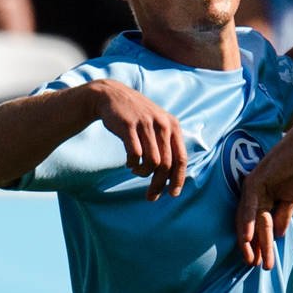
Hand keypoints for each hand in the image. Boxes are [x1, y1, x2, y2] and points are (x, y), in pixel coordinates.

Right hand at [86, 79, 188, 199]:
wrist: (111, 96)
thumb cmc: (136, 116)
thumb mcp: (157, 124)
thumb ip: (167, 144)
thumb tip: (172, 175)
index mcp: (173, 125)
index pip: (181, 158)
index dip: (178, 179)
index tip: (172, 194)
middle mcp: (162, 124)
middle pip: (167, 164)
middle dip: (159, 184)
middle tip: (151, 196)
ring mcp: (145, 124)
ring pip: (153, 162)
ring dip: (144, 173)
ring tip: (136, 170)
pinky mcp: (128, 126)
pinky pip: (135, 154)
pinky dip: (133, 164)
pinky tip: (129, 163)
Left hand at [234, 129, 292, 267]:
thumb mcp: (291, 199)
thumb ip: (282, 216)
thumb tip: (277, 236)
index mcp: (259, 198)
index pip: (255, 226)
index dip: (257, 244)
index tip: (261, 262)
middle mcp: (251, 195)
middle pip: (249, 226)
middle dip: (253, 248)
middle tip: (255, 267)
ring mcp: (251, 189)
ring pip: (249, 221)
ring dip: (252, 242)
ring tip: (254, 261)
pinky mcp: (255, 182)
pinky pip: (249, 207)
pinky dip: (247, 223)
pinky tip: (246, 239)